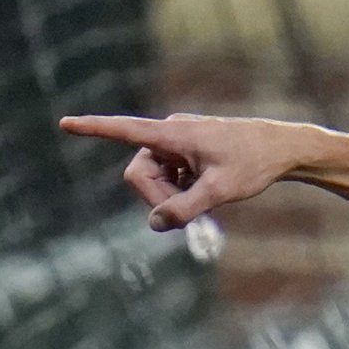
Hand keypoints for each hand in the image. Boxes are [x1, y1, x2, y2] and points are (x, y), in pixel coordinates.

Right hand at [58, 112, 314, 231]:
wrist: (282, 149)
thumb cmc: (254, 164)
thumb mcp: (221, 191)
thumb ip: (186, 208)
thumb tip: (155, 224)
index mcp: (172, 134)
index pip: (124, 130)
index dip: (93, 130)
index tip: (65, 124)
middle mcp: (169, 133)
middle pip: (139, 173)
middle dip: (157, 198)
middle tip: (187, 220)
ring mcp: (176, 142)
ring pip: (154, 179)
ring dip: (172, 197)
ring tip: (205, 203)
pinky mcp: (185, 151)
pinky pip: (169, 177)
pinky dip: (181, 191)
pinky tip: (205, 193)